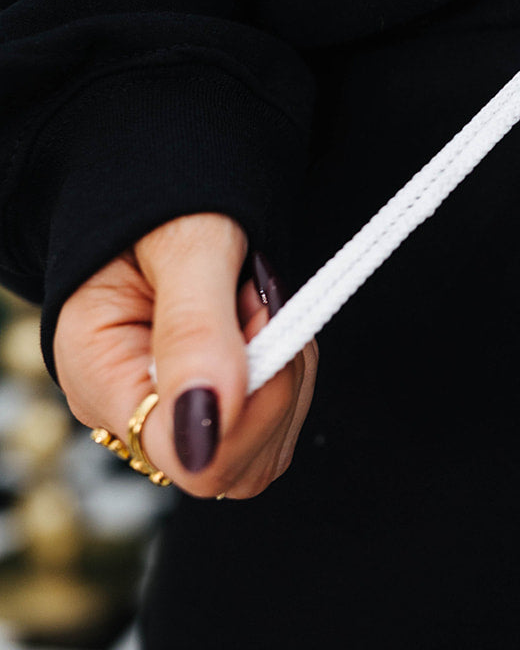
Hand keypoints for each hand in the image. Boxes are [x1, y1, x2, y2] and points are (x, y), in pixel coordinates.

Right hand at [53, 212, 317, 498]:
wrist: (168, 182)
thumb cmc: (165, 199)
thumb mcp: (185, 246)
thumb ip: (194, 334)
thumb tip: (202, 440)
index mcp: (99, 373)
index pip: (184, 456)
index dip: (248, 413)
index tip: (266, 322)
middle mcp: (130, 411)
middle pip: (231, 467)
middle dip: (274, 384)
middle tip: (260, 298)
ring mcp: (173, 414)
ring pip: (263, 451)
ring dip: (287, 373)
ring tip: (256, 299)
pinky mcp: (213, 407)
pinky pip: (273, 425)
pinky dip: (290, 372)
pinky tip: (264, 317)